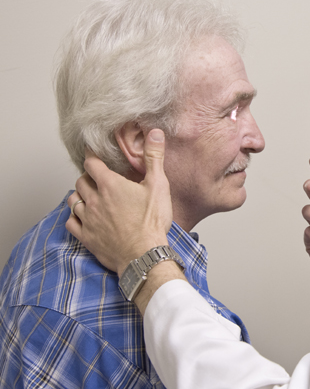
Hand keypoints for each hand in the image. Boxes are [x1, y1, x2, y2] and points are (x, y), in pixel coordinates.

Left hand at [66, 129, 172, 276]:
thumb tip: (155, 133)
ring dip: (79, 195)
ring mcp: (89, 219)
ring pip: (73, 200)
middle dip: (87, 176)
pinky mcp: (87, 237)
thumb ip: (154, 158)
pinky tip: (83, 217)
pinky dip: (75, 217)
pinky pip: (71, 222)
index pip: (91, 162)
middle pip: (80, 181)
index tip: (92, 152)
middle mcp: (95, 200)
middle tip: (96, 177)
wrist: (144, 255)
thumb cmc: (152, 222)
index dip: (91, 156)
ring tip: (88, 195)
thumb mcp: (159, 185)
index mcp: (110, 185)